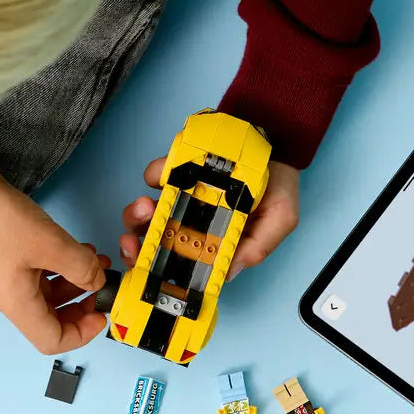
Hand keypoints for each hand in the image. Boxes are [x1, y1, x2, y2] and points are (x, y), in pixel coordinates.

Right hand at [0, 148, 107, 353]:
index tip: (102, 312)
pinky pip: (40, 275)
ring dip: (75, 281)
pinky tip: (78, 249)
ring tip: (96, 259)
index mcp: (17, 304)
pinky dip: (62, 267)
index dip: (82, 334)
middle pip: (52, 320)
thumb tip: (98, 282)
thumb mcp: (51, 244)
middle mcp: (10, 298)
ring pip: (49, 295)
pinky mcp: (7, 260)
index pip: (52, 341)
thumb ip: (82, 268)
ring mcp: (7, 279)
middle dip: (82, 306)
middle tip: (104, 284)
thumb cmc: (1, 219)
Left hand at [119, 158, 299, 278]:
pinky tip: (163, 176)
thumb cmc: (278, 184)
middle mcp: (193, 222)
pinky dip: (153, 175)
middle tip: (133, 242)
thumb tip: (226, 274)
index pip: (181, 262)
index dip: (159, 268)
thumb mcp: (280, 220)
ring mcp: (182, 196)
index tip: (148, 267)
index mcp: (213, 240)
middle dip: (136, 245)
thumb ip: (257, 247)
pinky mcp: (177, 169)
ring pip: (146, 212)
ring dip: (137, 214)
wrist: (278, 139)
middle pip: (154, 242)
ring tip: (145, 207)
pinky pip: (155, 174)